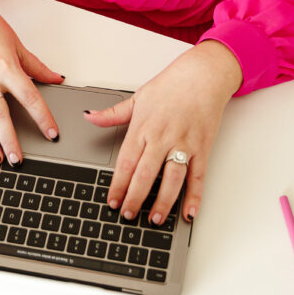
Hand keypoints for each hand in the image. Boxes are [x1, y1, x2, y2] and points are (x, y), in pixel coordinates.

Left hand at [84, 41, 241, 224]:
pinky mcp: (202, 148)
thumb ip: (113, 114)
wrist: (203, 75)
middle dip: (135, 198)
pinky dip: (195, 196)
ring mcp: (184, 144)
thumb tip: (90, 117)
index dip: (118, 185)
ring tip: (153, 219)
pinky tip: (189, 213)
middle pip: (145, 174)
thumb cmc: (171, 85)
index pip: (126, 162)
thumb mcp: (138, 97)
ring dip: (163, 202)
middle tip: (127, 215)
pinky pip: (198, 177)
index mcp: (143, 127)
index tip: (111, 201)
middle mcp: (162, 137)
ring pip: (172, 179)